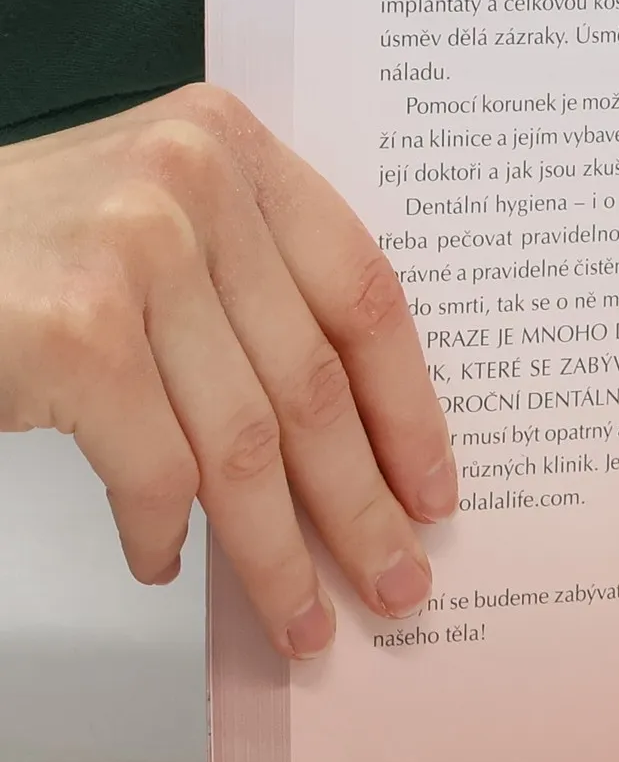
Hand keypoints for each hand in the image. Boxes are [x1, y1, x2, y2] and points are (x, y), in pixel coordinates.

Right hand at [0, 86, 455, 658]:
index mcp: (233, 145)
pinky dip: (165, 531)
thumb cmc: (14, 250)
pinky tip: (165, 560)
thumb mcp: (154, 222)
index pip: (363, 295)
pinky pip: (158, 469)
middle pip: (314, 381)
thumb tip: (352, 448)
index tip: (434, 490)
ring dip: (276, 549)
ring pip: (246, 442)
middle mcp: (193, 181)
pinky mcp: (76, 332)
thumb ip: (250, 292)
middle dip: (361, 505)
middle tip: (398, 583)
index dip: (409, 408)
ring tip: (301, 616)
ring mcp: (135, 250)